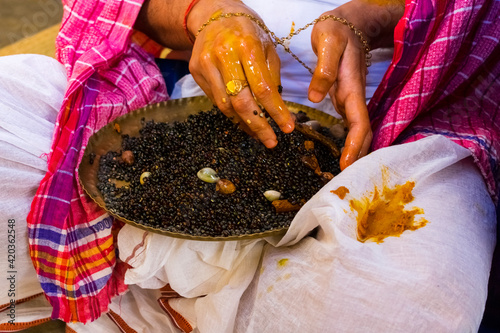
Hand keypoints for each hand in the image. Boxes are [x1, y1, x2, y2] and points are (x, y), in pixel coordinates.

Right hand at [187, 1, 294, 147]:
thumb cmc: (247, 31)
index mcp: (247, 46)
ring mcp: (206, 64)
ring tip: (258, 132)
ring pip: (225, 106)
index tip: (287, 128)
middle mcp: (223, 56)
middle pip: (240, 102)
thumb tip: (277, 110)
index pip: (263, 88)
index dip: (276, 112)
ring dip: (244, 123)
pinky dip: (231, 113)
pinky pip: (215, 100)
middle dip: (258, 125)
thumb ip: (272, 77)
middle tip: (270, 141)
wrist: (213, 15)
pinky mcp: (195, 71)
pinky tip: (243, 118)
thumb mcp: (268, 47)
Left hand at [309, 13, 369, 169]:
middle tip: (347, 179)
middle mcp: (354, 96)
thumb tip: (316, 97)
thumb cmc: (338, 30)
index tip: (347, 164)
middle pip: (363, 132)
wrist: (351, 23)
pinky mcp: (346, 97)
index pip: (358, 121)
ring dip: (356, 151)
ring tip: (346, 174)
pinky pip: (352, 124)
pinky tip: (344, 153)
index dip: (355, 144)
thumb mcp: (328, 42)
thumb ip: (324, 69)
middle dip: (358, 156)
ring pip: (359, 130)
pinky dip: (350, 141)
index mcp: (351, 87)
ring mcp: (351, 98)